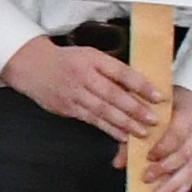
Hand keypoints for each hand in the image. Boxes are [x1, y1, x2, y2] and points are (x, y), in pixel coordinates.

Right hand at [0, 38, 161, 147]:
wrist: (32, 67)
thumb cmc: (67, 61)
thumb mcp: (90, 56)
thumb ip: (112, 69)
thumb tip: (140, 87)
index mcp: (93, 60)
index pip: (121, 72)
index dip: (141, 85)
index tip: (159, 96)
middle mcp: (83, 76)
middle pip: (113, 94)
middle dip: (135, 109)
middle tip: (154, 120)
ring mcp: (74, 93)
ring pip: (103, 110)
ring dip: (124, 123)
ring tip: (142, 132)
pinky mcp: (68, 108)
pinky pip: (92, 120)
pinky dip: (108, 129)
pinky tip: (122, 135)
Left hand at [140, 88, 191, 191]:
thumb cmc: (173, 108)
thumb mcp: (154, 114)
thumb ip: (135, 136)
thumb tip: (118, 162)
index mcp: (187, 116)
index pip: (176, 134)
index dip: (163, 148)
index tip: (148, 157)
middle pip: (184, 155)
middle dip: (164, 169)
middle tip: (146, 179)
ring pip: (191, 170)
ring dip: (173, 186)